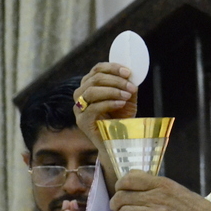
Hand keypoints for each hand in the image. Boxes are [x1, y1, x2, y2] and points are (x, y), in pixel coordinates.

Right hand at [73, 63, 137, 189]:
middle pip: (94, 79)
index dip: (112, 68)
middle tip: (131, 87)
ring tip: (127, 96)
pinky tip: (121, 104)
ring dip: (113, 91)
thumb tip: (131, 74)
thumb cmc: (122, 119)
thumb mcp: (127, 100)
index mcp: (91, 86)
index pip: (97, 70)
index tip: (128, 73)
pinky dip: (109, 103)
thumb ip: (127, 86)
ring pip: (91, 91)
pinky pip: (93, 108)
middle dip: (116, 81)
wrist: (120, 142)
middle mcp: (81, 95)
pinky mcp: (82, 121)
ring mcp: (79, 109)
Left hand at [110, 171, 210, 210]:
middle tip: (118, 208)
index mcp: (163, 184)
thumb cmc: (198, 209)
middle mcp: (157, 196)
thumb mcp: (178, 190)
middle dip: (115, 203)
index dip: (120, 185)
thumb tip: (137, 187)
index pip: (130, 178)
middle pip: (122, 196)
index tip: (120, 190)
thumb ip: (158, 188)